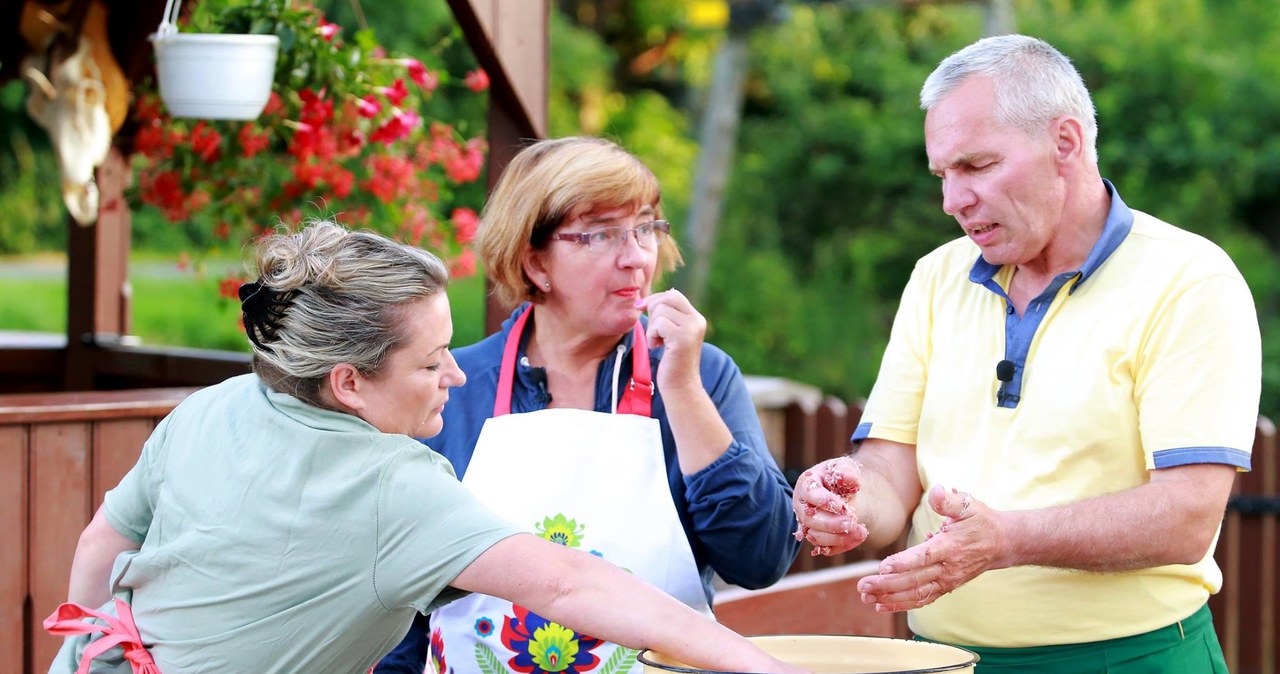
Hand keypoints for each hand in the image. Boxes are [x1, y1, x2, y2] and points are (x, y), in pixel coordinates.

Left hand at [637, 288, 706, 392]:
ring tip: (657, 341)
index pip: (674, 294)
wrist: (681, 386)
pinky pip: (658, 324)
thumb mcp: (672, 334)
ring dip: (652, 327)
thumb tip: (646, 300)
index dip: (655, 299)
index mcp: (696, 318)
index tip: (641, 308)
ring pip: (661, 311)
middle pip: (667, 298)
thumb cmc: (672, 361)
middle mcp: (697, 321)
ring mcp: (691, 329)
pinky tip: (656, 346)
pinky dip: (651, 335)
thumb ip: (667, 317)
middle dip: (653, 311)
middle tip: (653, 331)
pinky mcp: (682, 338)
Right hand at [791, 457, 869, 555]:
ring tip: (861, 532)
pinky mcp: (818, 538)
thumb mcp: (845, 466)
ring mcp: (808, 525)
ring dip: (838, 537)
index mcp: (806, 485)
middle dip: (831, 523)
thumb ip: (846, 469)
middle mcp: (803, 507)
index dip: (823, 501)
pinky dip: (843, 545)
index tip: (841, 506)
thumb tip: (849, 478)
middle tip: (852, 522)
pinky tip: (859, 537)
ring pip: (816, 537)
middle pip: (809, 520)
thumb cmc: (842, 477)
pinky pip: (826, 549)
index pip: (809, 494)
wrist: (847, 493)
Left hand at [856, 484, 1004, 611]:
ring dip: (890, 597)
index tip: (884, 566)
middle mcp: (949, 568)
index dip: (904, 563)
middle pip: (915, 579)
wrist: (1001, 543)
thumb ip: (949, 500)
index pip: (925, 556)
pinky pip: (922, 599)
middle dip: (887, 584)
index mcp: (951, 546)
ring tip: (866, 596)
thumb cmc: (980, 521)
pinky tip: (881, 605)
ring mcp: (948, 581)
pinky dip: (902, 604)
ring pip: (916, 594)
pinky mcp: (946, 588)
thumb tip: (937, 491)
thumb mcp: (968, 505)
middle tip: (863, 585)